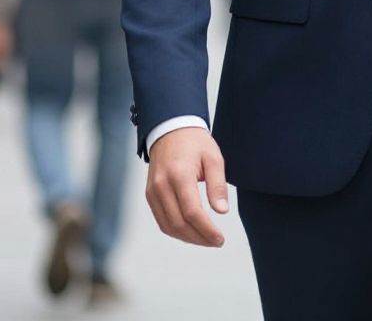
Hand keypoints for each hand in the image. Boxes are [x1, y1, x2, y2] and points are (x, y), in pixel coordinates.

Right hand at [146, 127, 228, 247]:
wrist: (170, 129)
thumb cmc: (194, 142)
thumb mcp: (213, 157)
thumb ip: (217, 185)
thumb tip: (221, 211)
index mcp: (179, 175)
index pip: (192, 212)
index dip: (206, 230)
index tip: (220, 239)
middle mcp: (162, 186)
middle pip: (179, 223)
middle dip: (199, 238)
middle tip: (216, 242)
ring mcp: (153, 192)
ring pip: (168, 226)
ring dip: (187, 238)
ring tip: (205, 239)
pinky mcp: (150, 195)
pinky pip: (161, 220)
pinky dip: (176, 230)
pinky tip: (191, 231)